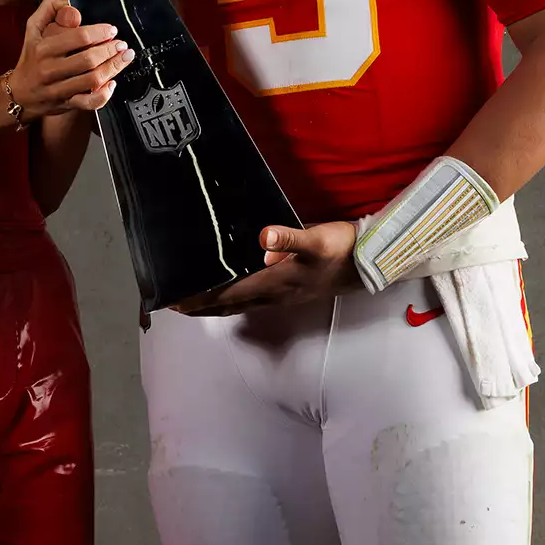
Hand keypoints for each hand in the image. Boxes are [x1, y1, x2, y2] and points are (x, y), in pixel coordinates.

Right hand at [8, 0, 134, 118]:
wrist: (19, 93)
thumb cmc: (31, 57)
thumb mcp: (33, 27)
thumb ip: (49, 8)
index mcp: (43, 48)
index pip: (78, 37)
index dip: (100, 32)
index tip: (111, 30)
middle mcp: (50, 69)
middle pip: (88, 60)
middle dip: (110, 50)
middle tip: (121, 44)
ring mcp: (58, 89)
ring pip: (92, 80)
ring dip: (113, 68)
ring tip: (124, 58)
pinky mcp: (66, 103)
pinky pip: (88, 102)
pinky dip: (104, 95)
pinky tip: (112, 83)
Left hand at [176, 221, 359, 315]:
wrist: (367, 263)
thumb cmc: (340, 249)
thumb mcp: (315, 239)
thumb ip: (289, 238)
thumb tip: (264, 236)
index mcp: (274, 282)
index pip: (229, 294)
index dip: (203, 299)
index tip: (178, 302)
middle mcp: (274, 295)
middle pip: (230, 306)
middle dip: (203, 307)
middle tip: (177, 307)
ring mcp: (283, 297)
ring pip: (242, 306)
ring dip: (218, 307)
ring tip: (197, 305)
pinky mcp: (290, 292)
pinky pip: (254, 301)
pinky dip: (236, 301)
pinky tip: (233, 296)